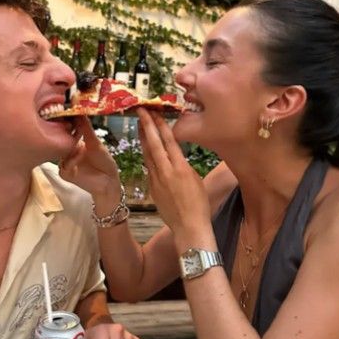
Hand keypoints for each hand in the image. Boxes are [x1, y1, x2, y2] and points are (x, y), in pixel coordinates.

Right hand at [58, 117, 122, 204]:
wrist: (109, 181)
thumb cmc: (105, 161)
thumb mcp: (95, 142)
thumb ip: (86, 128)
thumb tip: (79, 111)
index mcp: (73, 144)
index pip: (65, 132)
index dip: (65, 124)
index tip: (67, 114)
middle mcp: (67, 153)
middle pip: (59, 142)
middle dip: (65, 134)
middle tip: (69, 126)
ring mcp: (65, 163)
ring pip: (60, 153)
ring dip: (70, 148)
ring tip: (80, 145)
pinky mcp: (65, 174)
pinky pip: (64, 165)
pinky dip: (72, 160)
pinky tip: (80, 156)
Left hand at [138, 110, 210, 239]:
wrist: (189, 226)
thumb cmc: (199, 204)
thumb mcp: (196, 179)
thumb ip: (184, 166)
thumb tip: (177, 158)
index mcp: (181, 167)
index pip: (168, 141)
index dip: (160, 125)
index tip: (154, 112)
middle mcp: (166, 171)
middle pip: (154, 144)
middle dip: (147, 126)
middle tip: (140, 111)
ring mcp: (156, 179)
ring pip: (148, 154)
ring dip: (143, 138)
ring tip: (139, 124)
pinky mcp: (152, 187)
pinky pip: (148, 167)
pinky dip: (146, 155)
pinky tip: (144, 148)